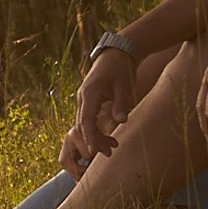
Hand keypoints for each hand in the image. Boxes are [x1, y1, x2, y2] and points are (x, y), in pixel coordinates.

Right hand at [61, 47, 136, 173]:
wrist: (116, 54)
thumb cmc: (121, 68)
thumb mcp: (124, 85)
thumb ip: (121, 103)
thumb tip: (121, 121)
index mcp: (90, 93)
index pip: (86, 119)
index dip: (89, 136)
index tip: (93, 151)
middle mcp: (83, 97)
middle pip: (83, 124)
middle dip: (93, 141)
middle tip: (107, 154)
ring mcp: (84, 99)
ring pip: (84, 123)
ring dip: (95, 137)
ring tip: (111, 148)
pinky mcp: (88, 100)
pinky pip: (88, 119)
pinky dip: (95, 130)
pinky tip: (107, 138)